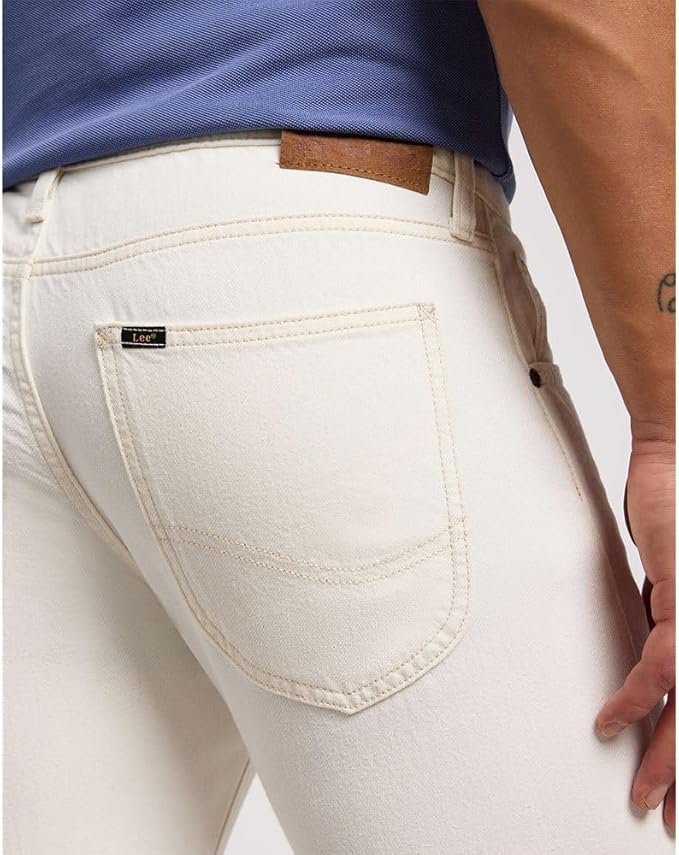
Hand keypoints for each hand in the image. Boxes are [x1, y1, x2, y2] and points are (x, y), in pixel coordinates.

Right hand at [595, 436, 674, 831]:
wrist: (672, 465)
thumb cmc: (672, 516)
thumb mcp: (667, 582)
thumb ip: (663, 620)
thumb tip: (647, 659)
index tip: (675, 788)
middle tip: (667, 819)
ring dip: (666, 758)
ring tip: (644, 796)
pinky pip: (662, 667)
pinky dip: (636, 699)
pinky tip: (612, 723)